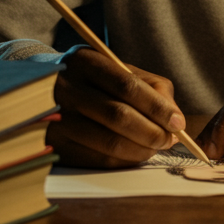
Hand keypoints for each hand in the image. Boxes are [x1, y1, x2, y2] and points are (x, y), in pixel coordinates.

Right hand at [47, 47, 186, 167]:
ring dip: (141, 150)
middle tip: (169, 140)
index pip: (127, 86)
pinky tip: (135, 155)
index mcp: (85, 61)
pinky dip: (124, 161)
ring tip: (155, 148)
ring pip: (108, 142)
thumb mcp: (121, 70)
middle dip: (152, 132)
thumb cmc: (97, 80)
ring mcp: (55, 119)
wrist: (46, 90)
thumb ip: (152, 87)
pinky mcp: (54, 146)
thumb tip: (174, 119)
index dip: (157, 107)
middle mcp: (65, 88)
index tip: (177, 123)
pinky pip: (97, 160)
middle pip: (117, 115)